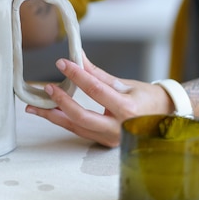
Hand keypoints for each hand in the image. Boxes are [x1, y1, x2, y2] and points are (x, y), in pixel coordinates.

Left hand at [26, 54, 173, 147]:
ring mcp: (111, 139)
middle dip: (60, 102)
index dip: (77, 75)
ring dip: (53, 116)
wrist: (165, 118)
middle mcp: (119, 127)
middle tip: (45, 88)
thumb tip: (78, 56)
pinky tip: (50, 113)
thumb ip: (97, 73)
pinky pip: (81, 132)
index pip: (95, 90)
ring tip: (34, 107)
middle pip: (81, 116)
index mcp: (127, 109)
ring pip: (77, 127)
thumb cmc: (147, 98)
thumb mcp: (124, 83)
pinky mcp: (106, 143)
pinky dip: (64, 122)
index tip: (62, 63)